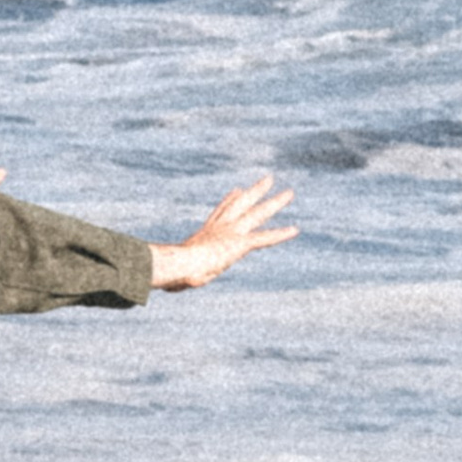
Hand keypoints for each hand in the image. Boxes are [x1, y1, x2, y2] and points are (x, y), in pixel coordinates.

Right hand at [148, 175, 295, 289]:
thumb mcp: (175, 272)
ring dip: (274, 204)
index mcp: (204, 235)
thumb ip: (176, 275)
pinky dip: (280, 234)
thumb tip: (165, 282)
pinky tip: (295, 230)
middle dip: (254, 192)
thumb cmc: (171, 273)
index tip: (237, 192)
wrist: (177, 266)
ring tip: (290, 193)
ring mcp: (230, 234)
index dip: (230, 201)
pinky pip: (264, 239)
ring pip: (257, 214)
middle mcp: (219, 229)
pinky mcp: (239, 244)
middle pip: (240, 205)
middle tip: (268, 180)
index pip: (220, 214)